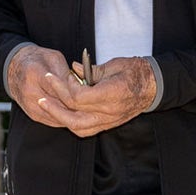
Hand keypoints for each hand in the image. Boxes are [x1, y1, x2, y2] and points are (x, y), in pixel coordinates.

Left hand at [4, 48, 157, 136]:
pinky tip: (63, 114)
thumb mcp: (113, 64)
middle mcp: (110, 111)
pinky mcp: (109, 124)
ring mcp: (110, 120)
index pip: (79, 97)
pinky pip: (86, 130)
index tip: (54, 76)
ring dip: (60, 119)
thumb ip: (91, 69)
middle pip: (74, 117)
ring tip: (47, 108)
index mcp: (111, 94)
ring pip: (79, 128)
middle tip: (41, 97)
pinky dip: (72, 124)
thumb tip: (72, 68)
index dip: (63, 88)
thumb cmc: (136, 71)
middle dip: (54, 108)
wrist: (154, 86)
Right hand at [5, 43, 84, 129]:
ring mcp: (30, 105)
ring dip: (73, 115)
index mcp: (35, 74)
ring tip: (87, 111)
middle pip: (60, 104)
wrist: (15, 69)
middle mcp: (30, 91)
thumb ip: (66, 72)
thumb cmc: (37, 60)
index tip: (89, 94)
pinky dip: (66, 118)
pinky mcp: (33, 114)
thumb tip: (81, 87)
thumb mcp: (53, 58)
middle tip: (93, 105)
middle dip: (77, 105)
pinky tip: (76, 115)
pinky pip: (53, 121)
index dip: (76, 92)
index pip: (59, 88)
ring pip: (58, 116)